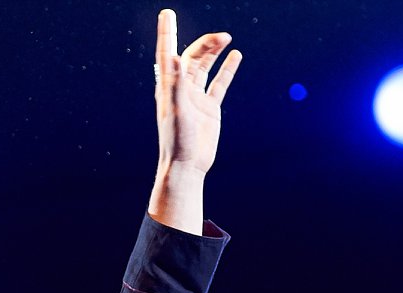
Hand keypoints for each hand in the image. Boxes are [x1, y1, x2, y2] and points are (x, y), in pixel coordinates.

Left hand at [155, 9, 239, 175]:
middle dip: (206, 43)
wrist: (187, 167)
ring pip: (206, 67)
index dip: (167, 32)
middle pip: (193, 57)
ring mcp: (195, 98)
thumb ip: (175, 83)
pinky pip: (219, 84)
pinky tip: (236, 56)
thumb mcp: (177, 110)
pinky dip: (227, 70)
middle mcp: (180, 89)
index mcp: (168, 87)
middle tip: (223, 36)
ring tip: (227, 38)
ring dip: (215, 51)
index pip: (167, 53)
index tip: (167, 13)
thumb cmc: (177, 142)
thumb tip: (174, 56)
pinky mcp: (209, 108)